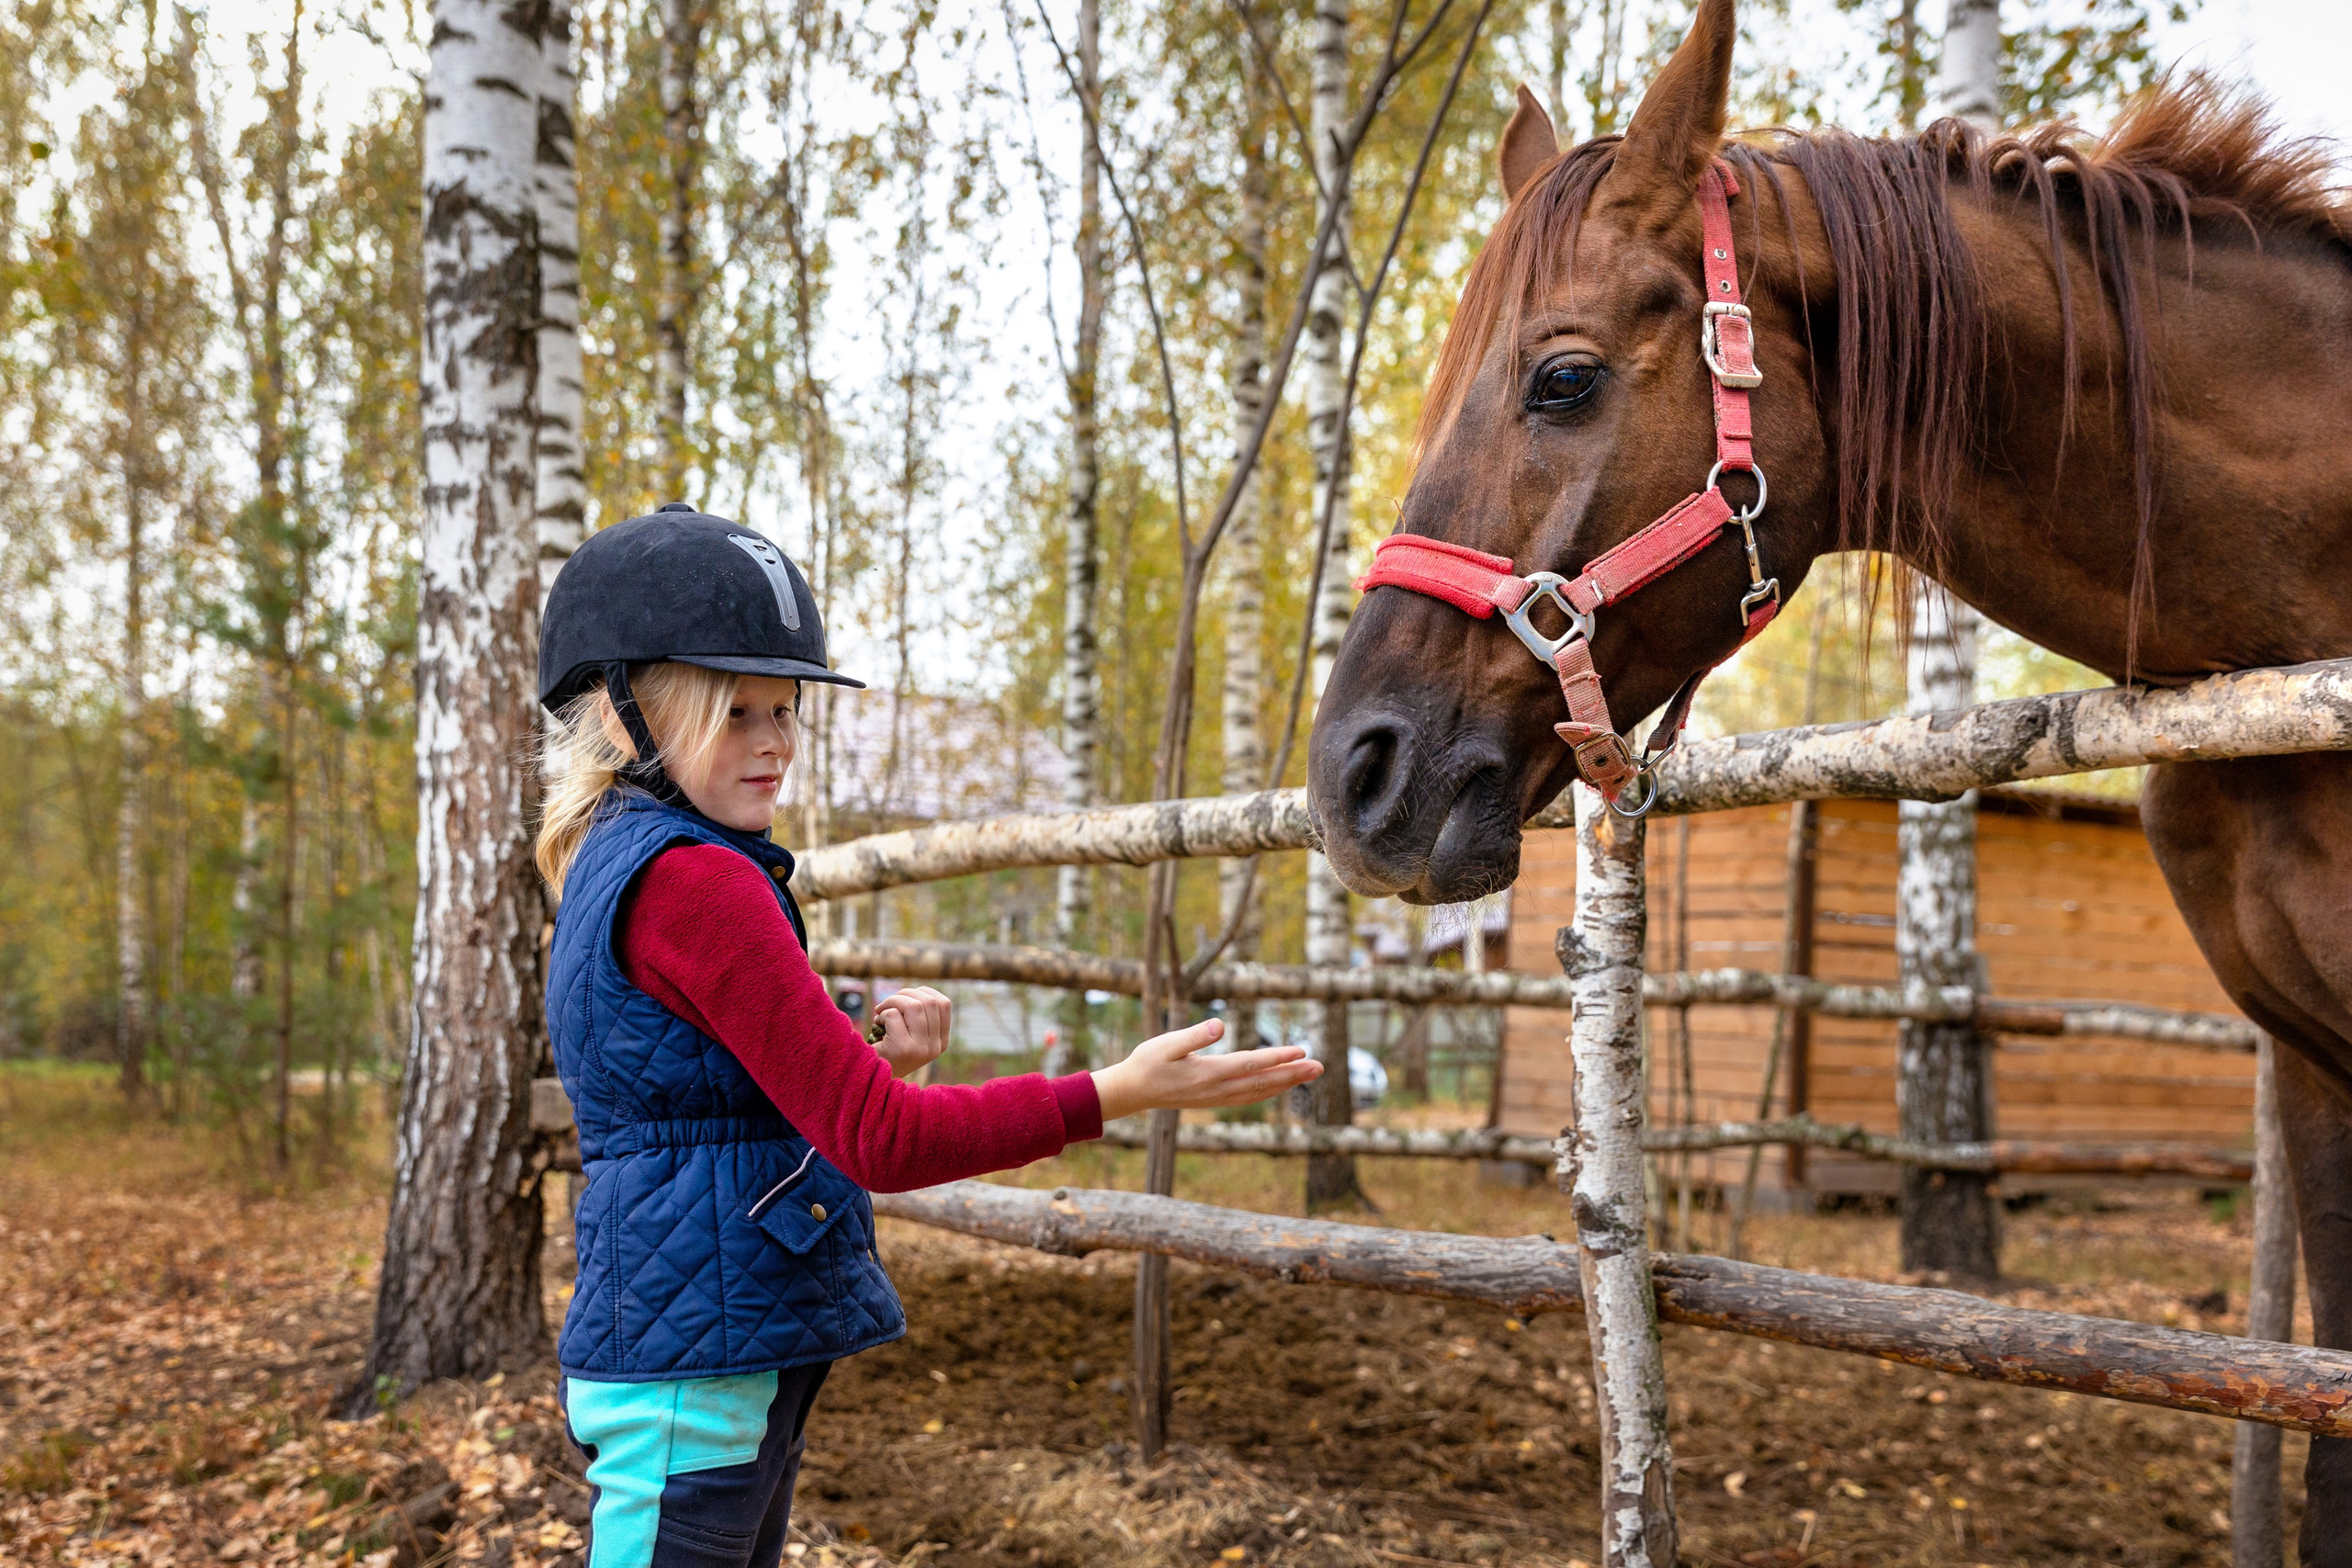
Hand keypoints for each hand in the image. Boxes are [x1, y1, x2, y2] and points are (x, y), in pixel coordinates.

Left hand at [872, 986, 951, 1078]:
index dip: (924, 992)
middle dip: (905, 994)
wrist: (872, 1079)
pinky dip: (882, 1014)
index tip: (906, 995)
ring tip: (881, 1011)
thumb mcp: (912, 1036)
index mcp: (941, 1042)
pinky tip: (877, 1025)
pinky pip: (894, 1015)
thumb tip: (916, 991)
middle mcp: (935, 1046)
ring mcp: (921, 1048)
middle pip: (929, 1001)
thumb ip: (920, 1017)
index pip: (944, 1004)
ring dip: (892, 1001)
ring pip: (913, 1005)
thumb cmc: (889, 1053)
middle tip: (888, 1003)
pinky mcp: (903, 1048)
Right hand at [1090, 1017, 1321, 1122]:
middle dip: (1293, 1074)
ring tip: (1309, 1074)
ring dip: (1286, 1083)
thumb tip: (1219, 1025)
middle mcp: (1217, 1089)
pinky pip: (1249, 1097)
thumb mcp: (1165, 1044)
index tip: (1301, 1050)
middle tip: (1320, 1066)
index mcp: (1208, 1073)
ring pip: (1259, 1092)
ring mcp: (1216, 1097)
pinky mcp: (1214, 1099)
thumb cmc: (1146, 1062)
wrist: (1132, 1091)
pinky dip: (1269, 1091)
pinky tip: (1280, 1085)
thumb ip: (1193, 1035)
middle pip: (1263, 1082)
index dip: (1277, 1057)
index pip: (1251, 1065)